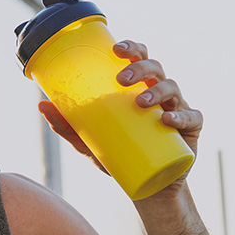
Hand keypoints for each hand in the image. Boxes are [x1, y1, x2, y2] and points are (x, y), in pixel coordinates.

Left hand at [38, 40, 203, 175]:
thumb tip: (41, 105)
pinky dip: (181, 116)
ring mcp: (177, 108)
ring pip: (173, 88)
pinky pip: (192, 117)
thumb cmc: (120, 154)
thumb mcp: (89, 141)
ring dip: (157, 90)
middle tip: (121, 79)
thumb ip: (68, 125)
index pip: (138, 58)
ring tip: (140, 102)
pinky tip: (167, 119)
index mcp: (138, 87)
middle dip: (140, 67)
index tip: (115, 49)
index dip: (131, 48)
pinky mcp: (191, 129)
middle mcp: (159, 93)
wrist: (147, 186)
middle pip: (155, 68)